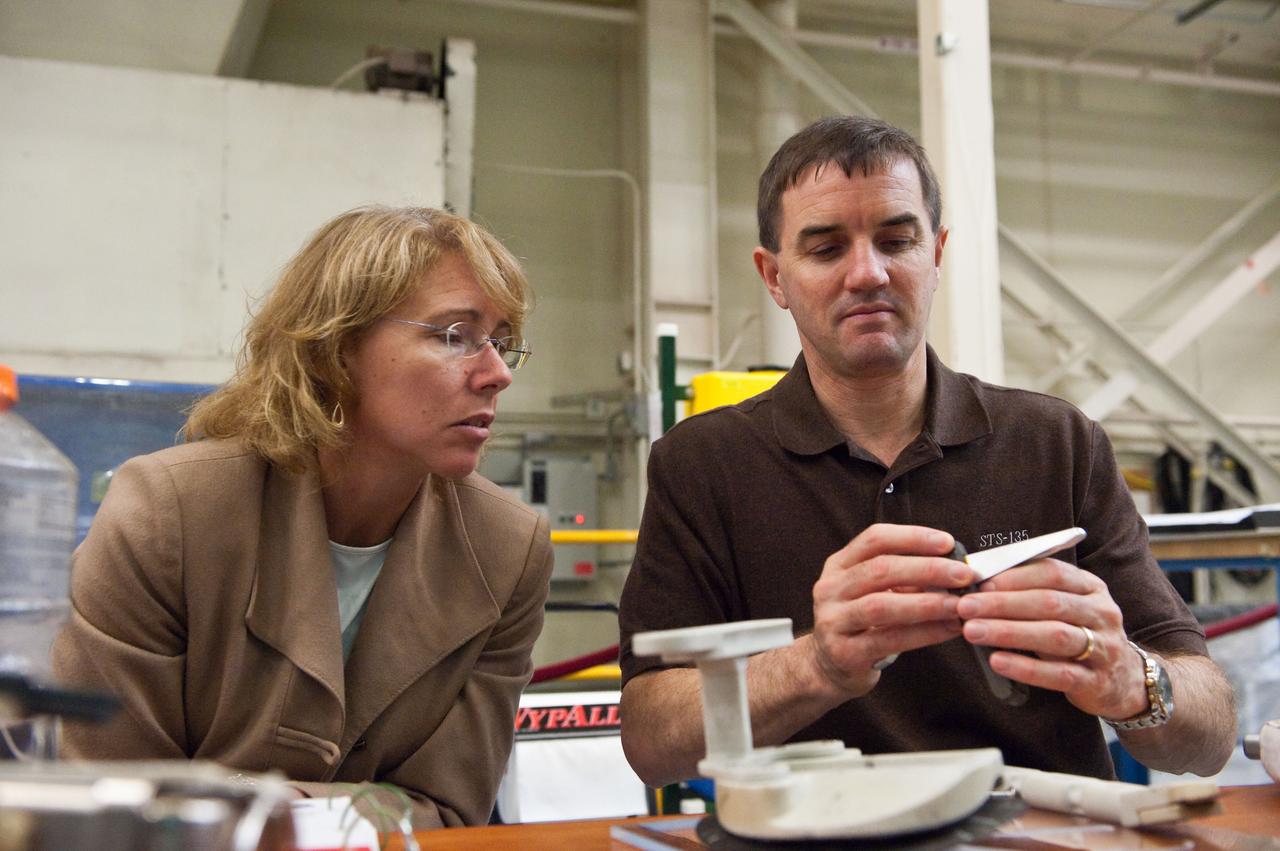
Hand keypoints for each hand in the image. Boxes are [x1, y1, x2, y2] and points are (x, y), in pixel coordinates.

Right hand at [809, 524, 973, 698]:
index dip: (912, 537)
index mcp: (838, 565)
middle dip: (927, 569)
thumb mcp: (874, 591)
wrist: (830, 666)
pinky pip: (889, 640)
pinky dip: (924, 633)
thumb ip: (906, 577)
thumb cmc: (863, 623)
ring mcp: (832, 621)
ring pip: (882, 606)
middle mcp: (830, 589)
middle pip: (880, 569)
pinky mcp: (843, 652)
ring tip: (958, 604)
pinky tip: (948, 629)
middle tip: (962, 574)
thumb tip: (954, 567)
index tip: (947, 543)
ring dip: (927, 603)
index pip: (874, 539)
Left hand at [955, 558, 1148, 719]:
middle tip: (965, 606)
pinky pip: (1059, 673)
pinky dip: (1025, 667)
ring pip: (1054, 635)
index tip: (978, 581)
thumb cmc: (1079, 634)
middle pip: (1049, 602)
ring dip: (1009, 632)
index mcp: (1090, 587)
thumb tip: (979, 581)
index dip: (1013, 576)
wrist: (1125, 681)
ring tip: (972, 631)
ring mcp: (1103, 648)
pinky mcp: (1096, 681)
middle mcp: (1101, 613)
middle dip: (1002, 603)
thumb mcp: (1064, 608)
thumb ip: (1031, 593)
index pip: (1052, 572)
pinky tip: (997, 661)